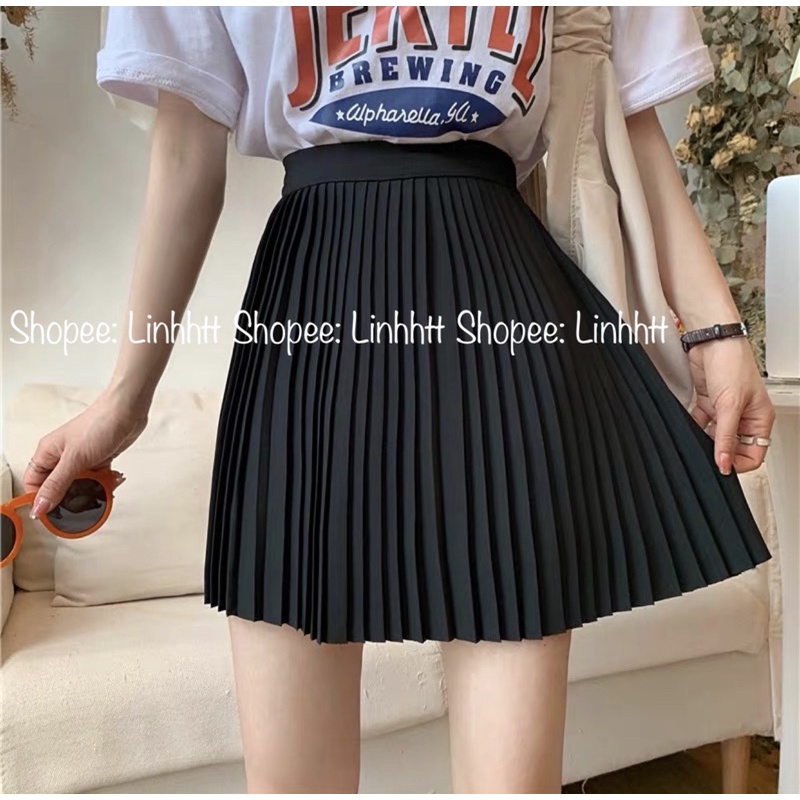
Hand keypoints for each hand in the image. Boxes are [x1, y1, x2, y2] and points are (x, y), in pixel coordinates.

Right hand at [24, 388, 148, 517]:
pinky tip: (113, 480)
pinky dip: (105, 482)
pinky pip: (97, 478)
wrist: (128, 410)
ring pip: (80, 484)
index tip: (52, 513)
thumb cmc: (99, 423)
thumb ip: (57, 485)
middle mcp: (62, 456)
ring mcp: (81, 458)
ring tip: (102, 489)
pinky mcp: (99, 458)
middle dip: (71, 496)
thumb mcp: (74, 459)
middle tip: (82, 503)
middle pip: (58, 487)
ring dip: (92, 489)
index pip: (34, 484)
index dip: (40, 500)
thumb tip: (39, 506)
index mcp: (47, 453)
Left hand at [687, 336, 774, 474]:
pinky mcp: (708, 403)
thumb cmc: (732, 364)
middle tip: (704, 456)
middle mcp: (743, 417)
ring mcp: (725, 411)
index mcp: (759, 419)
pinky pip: (700, 423)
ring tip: (694, 442)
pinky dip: (693, 427)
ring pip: (714, 437)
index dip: (738, 463)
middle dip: (719, 453)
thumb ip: (725, 436)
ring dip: (704, 440)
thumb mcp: (730, 405)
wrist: (711, 341)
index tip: (721, 467)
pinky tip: (686, 428)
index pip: (754, 454)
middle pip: (733, 447)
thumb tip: (724, 463)